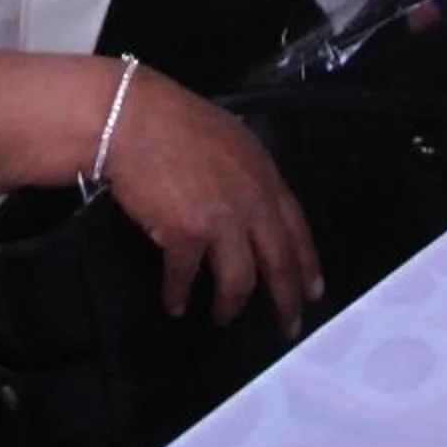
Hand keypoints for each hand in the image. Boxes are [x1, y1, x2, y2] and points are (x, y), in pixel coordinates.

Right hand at [103, 67, 323, 338]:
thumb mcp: (229, 141)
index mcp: (263, 174)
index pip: (296, 227)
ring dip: (232, 304)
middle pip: (278, 261)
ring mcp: (221, 219)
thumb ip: (247, 176)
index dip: (306, 263)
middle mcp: (251, 200)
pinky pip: (186, 277)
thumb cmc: (176, 122)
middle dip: (285, 298)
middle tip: (288, 326)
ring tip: (224, 318)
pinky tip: (175, 303)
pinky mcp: (186, 234)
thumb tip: (252, 204)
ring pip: (240, 280)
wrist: (133, 119)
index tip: (314, 292)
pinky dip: (179, 293)